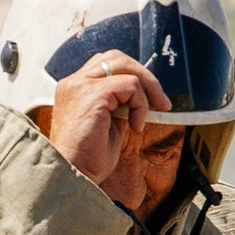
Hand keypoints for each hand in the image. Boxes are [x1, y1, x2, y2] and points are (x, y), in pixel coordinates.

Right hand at [43, 53, 179, 215]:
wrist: (74, 176)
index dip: (132, 74)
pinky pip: (129, 86)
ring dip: (147, 87)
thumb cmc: (88, 158)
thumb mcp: (107, 123)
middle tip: (161, 101)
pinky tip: (136, 125)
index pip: (106, 63)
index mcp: (74, 87)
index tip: (150, 98)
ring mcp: (81, 86)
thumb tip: (143, 94)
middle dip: (145, 76)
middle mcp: (74, 82)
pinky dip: (141, 104)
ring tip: (152, 111)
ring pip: (125, 66)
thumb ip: (119, 104)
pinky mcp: (93, 94)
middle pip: (117, 57)